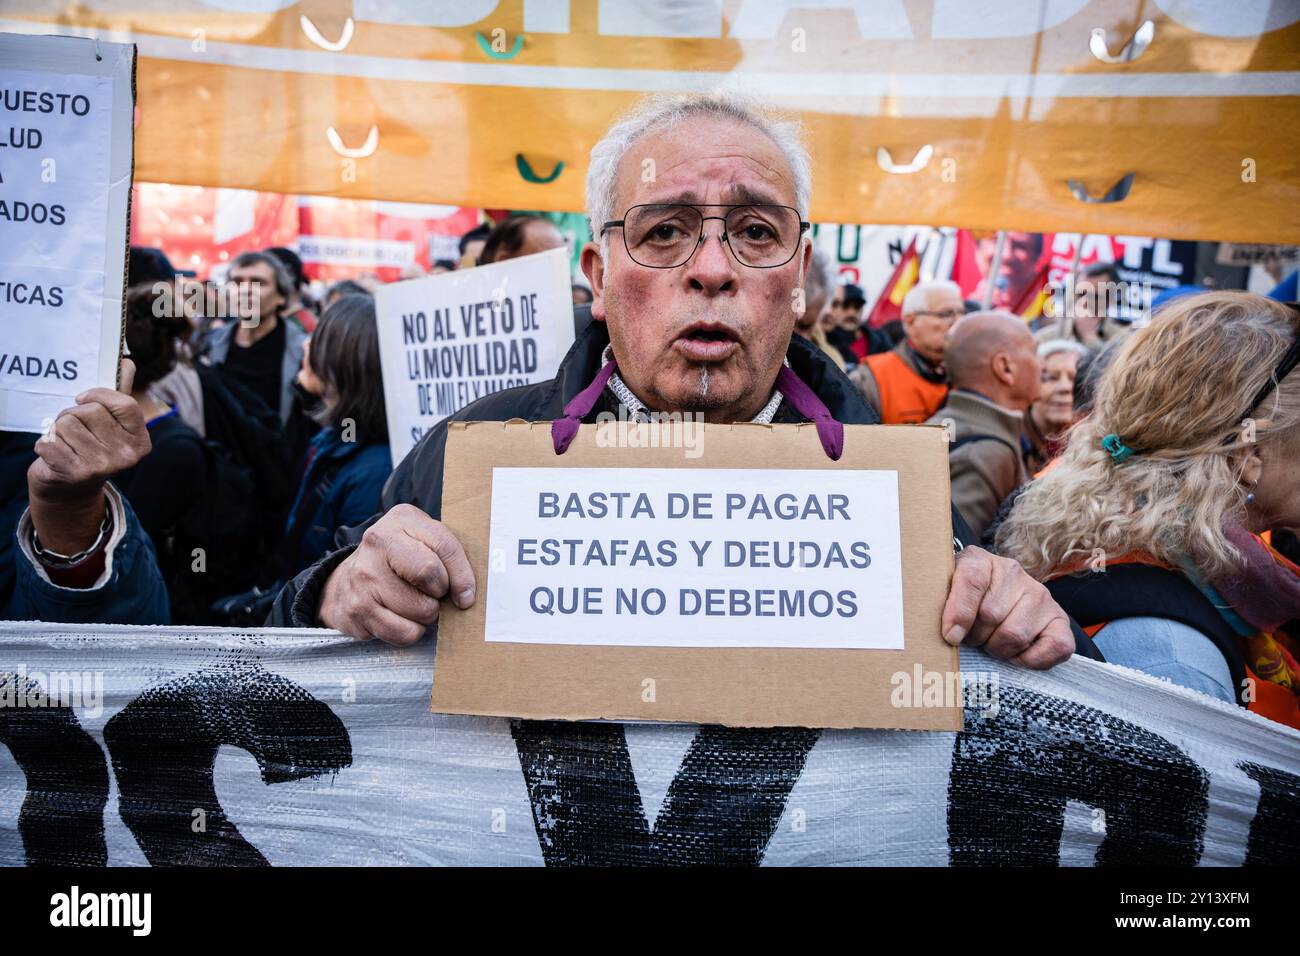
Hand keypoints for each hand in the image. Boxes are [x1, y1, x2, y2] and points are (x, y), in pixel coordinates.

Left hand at [27, 359, 150, 553]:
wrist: (72, 489)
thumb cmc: (92, 446)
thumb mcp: (111, 423)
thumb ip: (118, 394)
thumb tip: (127, 361)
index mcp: (141, 441)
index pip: (124, 403)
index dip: (99, 395)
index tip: (83, 398)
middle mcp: (127, 455)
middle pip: (89, 411)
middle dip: (74, 414)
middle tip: (74, 429)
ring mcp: (102, 466)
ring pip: (67, 423)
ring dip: (57, 429)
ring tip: (65, 441)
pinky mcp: (75, 473)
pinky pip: (49, 441)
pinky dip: (45, 444)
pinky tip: (54, 454)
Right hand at [319, 503, 476, 644]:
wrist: (347, 578)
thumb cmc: (399, 559)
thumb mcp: (424, 540)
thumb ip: (448, 556)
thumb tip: (466, 596)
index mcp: (402, 519)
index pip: (445, 547)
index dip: (463, 575)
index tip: (466, 594)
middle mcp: (377, 543)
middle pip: (430, 575)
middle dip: (440, 592)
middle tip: (431, 592)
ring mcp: (363, 577)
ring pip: (420, 610)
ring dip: (426, 615)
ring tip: (413, 603)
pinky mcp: (356, 609)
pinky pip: (403, 633)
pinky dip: (410, 631)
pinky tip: (399, 617)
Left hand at [941, 546, 1073, 668]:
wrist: (1000, 600)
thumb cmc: (966, 603)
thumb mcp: (945, 594)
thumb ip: (942, 604)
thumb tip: (952, 634)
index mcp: (979, 561)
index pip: (971, 579)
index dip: (959, 612)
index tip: (951, 635)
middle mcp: (1013, 573)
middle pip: (991, 615)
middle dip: (976, 637)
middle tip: (973, 637)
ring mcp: (1040, 595)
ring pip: (1016, 635)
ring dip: (999, 649)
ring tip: (992, 642)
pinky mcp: (1059, 620)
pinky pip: (1054, 647)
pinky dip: (1031, 660)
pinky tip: (1016, 653)